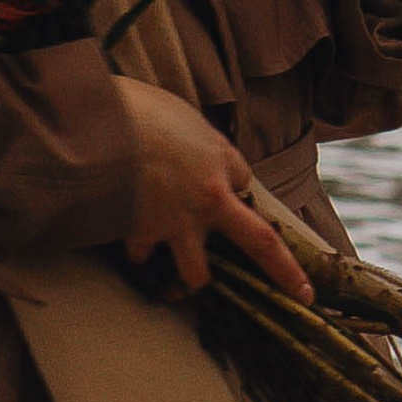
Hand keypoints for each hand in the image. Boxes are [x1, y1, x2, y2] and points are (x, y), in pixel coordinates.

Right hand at [114, 78, 303, 298]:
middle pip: (261, 243)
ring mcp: (179, 223)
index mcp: (220, 158)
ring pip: (197, 273)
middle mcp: (210, 197)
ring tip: (176, 275)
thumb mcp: (177, 111)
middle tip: (301, 292)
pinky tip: (126, 240)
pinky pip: (143, 256)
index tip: (230, 188)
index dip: (234, 186)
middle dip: (284, 272)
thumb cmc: (136, 109)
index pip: (244, 180)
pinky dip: (136, 251)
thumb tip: (186, 143)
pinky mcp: (144, 235)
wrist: (100, 127)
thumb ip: (191, 136)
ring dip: (189, 275)